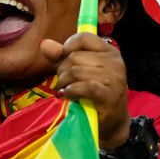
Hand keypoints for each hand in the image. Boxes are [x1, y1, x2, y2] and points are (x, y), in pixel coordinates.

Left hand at [40, 32, 130, 147]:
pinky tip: (68, 96)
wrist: (111, 121)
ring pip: (76, 71)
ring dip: (64, 82)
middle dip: (62, 70)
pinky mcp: (109, 95)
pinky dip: (70, 91)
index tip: (65, 59)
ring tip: (65, 90)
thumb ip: (61, 57)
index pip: (84, 37)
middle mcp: (114, 62)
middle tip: (65, 82)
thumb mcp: (78, 71)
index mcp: (109, 51)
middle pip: (75, 56)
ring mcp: (114, 78)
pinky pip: (83, 86)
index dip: (68, 46)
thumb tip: (44, 44)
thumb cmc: (94, 94)